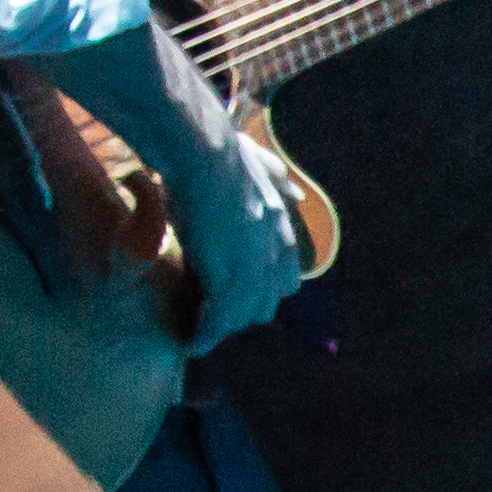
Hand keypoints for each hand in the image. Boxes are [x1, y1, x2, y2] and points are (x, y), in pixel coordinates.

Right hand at [169, 117, 309, 352]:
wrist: (201, 148)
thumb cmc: (218, 151)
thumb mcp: (260, 162)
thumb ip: (278, 179)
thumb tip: (296, 192)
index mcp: (281, 226)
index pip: (285, 277)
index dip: (260, 289)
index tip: (235, 296)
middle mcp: (275, 249)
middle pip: (266, 301)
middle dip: (242, 312)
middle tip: (213, 318)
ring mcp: (254, 262)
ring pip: (244, 313)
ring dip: (222, 328)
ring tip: (201, 338)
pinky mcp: (229, 271)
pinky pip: (223, 316)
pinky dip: (209, 333)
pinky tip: (195, 343)